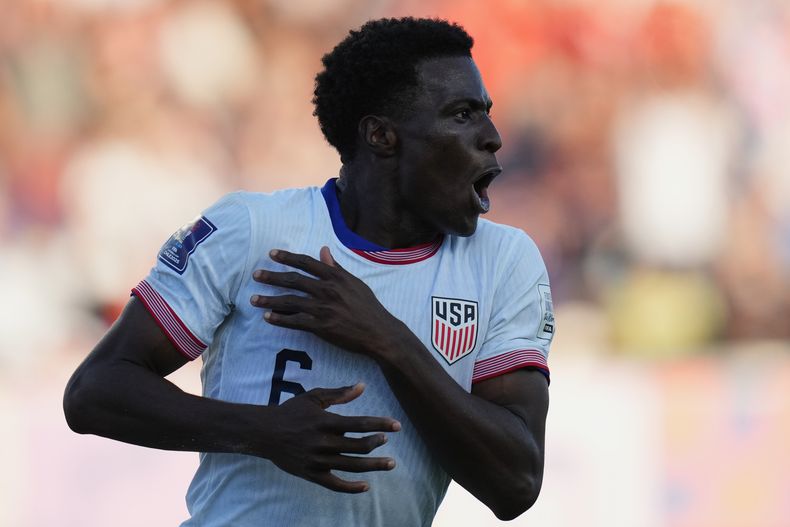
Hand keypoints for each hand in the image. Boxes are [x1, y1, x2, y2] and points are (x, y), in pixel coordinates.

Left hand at [250, 247, 406, 356]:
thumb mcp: (354, 282)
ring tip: (254, 299)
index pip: (306, 263)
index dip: (287, 258)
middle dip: (272, 277)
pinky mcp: (321, 327)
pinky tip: (267, 317)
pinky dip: (280, 319)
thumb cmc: (368, 306)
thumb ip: (336, 267)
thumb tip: (323, 249)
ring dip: (269, 299)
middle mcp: (327, 290)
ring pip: (290, 301)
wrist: (378, 332)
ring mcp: (323, 309)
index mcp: (335, 277)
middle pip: (293, 280)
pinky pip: (295, 321)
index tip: (272, 254)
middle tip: (255, 275)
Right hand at [265, 383, 399, 492]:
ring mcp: (318, 460)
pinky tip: (366, 486)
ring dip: (374, 466)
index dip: (380, 424)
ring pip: (352, 466)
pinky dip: (351, 488)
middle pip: (358, 446)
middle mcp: (323, 442)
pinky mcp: (311, 474)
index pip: (359, 423)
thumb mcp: (314, 398)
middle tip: (388, 442)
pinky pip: (335, 485)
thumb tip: (363, 386)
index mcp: (326, 422)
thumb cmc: (291, 412)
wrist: (264, 433)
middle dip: (378, 444)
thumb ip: (339, 393)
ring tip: (390, 464)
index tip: (397, 426)